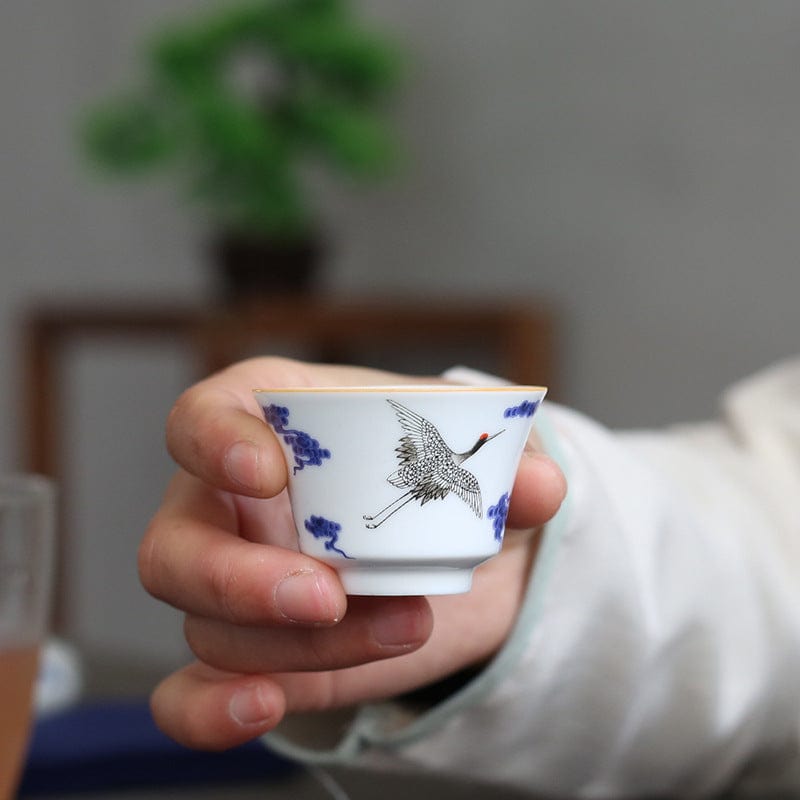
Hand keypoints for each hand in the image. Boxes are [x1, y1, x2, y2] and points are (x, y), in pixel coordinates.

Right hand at [139, 357, 565, 749]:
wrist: (438, 545)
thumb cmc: (424, 471)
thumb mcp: (463, 451)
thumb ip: (505, 464)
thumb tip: (539, 486)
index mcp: (264, 428)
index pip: (199, 421)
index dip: (214, 442)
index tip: (268, 470)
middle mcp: (225, 507)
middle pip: (176, 546)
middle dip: (238, 578)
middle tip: (326, 593)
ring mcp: (227, 586)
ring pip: (211, 627)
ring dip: (298, 644)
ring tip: (400, 626)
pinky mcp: (249, 653)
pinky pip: (193, 692)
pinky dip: (213, 712)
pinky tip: (265, 707)